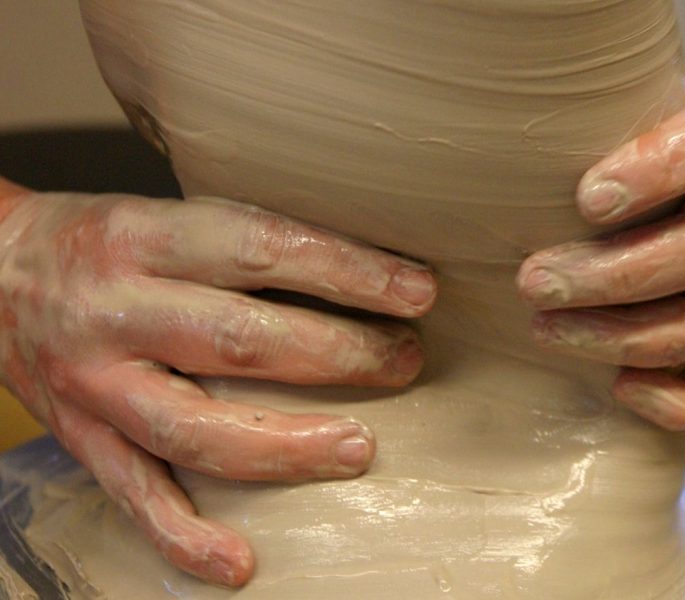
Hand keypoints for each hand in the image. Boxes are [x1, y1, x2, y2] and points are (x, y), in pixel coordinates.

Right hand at [0, 178, 435, 585]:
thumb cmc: (104, 242)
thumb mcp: (167, 215)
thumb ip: (244, 242)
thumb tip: (359, 270)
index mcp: (146, 237)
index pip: (262, 247)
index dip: (347, 271)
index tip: (417, 291)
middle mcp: (118, 309)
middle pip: (241, 340)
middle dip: (338, 355)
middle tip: (405, 362)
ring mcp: (96, 381)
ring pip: (195, 428)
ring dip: (285, 446)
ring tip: (360, 449)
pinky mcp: (81, 437)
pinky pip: (133, 495)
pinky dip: (184, 535)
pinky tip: (238, 563)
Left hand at [517, 68, 684, 430]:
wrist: (635, 180)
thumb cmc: (599, 137)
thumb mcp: (600, 107)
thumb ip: (581, 113)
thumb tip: (499, 145)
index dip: (658, 173)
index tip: (585, 199)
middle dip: (611, 275)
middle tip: (532, 282)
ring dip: (620, 336)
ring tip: (544, 327)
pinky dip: (673, 399)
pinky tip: (614, 387)